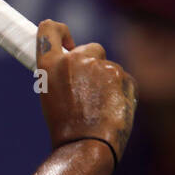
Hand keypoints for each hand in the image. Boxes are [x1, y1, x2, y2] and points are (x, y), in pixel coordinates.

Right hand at [35, 19, 135, 163]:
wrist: (86, 145)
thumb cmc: (66, 126)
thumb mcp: (51, 94)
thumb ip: (63, 73)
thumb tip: (77, 63)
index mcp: (50, 64)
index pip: (50, 29)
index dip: (61, 32)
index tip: (69, 42)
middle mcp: (74, 59)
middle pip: (90, 49)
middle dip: (92, 65)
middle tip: (88, 93)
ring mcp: (101, 66)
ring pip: (108, 68)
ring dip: (107, 82)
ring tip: (99, 108)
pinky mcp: (122, 76)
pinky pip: (124, 79)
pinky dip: (120, 92)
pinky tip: (112, 110)